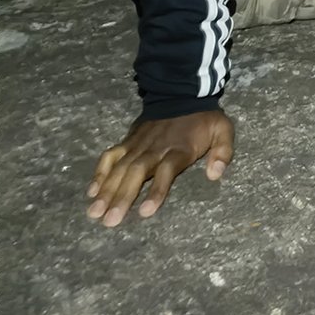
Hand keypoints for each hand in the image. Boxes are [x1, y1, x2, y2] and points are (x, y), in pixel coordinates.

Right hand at [86, 109, 234, 227]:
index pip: (166, 171)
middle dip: (122, 197)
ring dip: (106, 190)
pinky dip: (100, 172)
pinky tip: (91, 192)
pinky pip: (111, 156)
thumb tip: (215, 175)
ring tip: (94, 212)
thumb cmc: (203, 120)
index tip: (145, 212)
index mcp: (180, 148)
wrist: (182, 93)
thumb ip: (223, 152)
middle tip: (109, 221)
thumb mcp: (223, 130)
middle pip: (137, 172)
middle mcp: (155, 147)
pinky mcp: (128, 140)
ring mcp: (139, 144)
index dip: (156, 191)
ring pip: (120, 167)